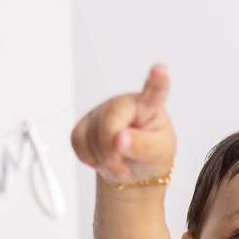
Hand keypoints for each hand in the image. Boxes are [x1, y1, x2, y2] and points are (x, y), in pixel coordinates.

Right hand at [70, 63, 176, 184]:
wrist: (133, 168)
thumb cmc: (151, 155)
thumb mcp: (157, 154)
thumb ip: (142, 147)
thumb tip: (120, 139)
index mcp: (150, 107)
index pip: (153, 92)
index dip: (156, 81)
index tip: (161, 70)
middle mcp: (123, 103)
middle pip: (109, 124)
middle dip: (112, 152)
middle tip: (123, 168)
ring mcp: (102, 111)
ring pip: (90, 136)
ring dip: (102, 159)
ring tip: (118, 164)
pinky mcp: (85, 122)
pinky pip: (78, 141)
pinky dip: (89, 158)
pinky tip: (102, 158)